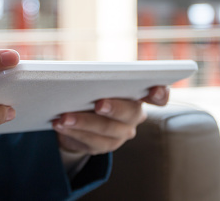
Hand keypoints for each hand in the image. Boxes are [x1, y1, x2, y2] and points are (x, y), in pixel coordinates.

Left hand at [53, 86, 168, 154]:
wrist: (79, 116)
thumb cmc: (91, 89)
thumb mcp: (96, 79)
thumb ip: (98, 75)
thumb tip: (82, 73)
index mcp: (138, 95)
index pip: (159, 96)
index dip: (160, 93)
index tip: (154, 88)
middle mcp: (134, 116)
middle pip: (130, 113)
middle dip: (114, 108)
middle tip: (98, 104)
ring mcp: (120, 134)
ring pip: (106, 130)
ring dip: (83, 122)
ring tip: (64, 116)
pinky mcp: (103, 146)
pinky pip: (90, 142)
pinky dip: (73, 132)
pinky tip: (59, 124)